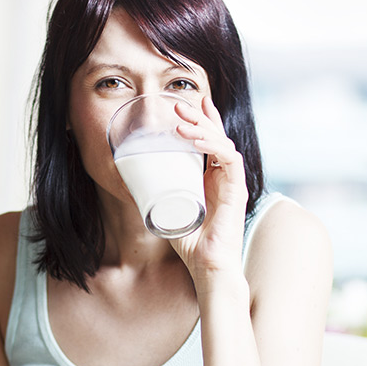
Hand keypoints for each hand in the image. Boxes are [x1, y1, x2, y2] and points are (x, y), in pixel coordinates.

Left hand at [172, 95, 248, 280]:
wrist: (206, 264)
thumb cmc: (189, 241)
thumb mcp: (167, 209)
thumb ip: (156, 195)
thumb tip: (129, 182)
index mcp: (211, 177)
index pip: (210, 141)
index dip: (202, 119)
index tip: (189, 102)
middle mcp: (224, 175)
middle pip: (216, 136)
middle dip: (198, 117)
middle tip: (178, 105)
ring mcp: (232, 181)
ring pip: (223, 143)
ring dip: (202, 128)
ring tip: (181, 121)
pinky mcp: (237, 189)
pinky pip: (230, 159)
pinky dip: (214, 146)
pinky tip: (197, 140)